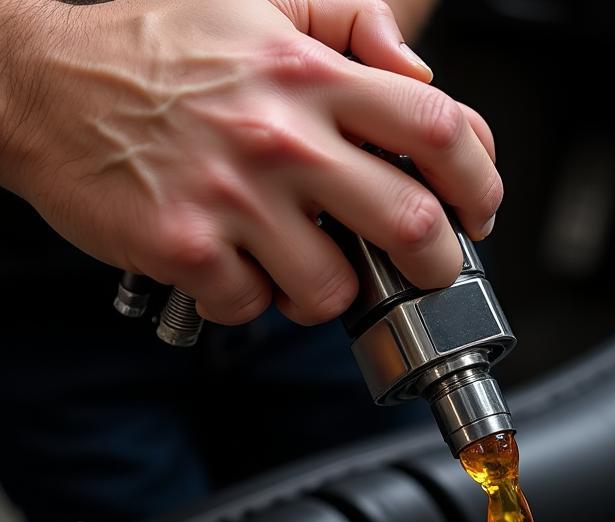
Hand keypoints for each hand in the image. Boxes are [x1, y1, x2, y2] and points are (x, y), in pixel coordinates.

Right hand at [0, 0, 500, 325]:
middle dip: (436, 263)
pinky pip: (252, 308)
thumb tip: (419, 78)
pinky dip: (252, 302)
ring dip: (330, 292)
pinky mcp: (185, 248)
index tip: (477, 210)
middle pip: (410, 224)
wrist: (39, 79)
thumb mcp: (261, 4)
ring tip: (304, 267)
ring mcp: (231, 198)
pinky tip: (234, 267)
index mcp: (309, 74)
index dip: (479, 180)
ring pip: (332, 289)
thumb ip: (352, 28)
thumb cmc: (156, 46)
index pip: (437, 128)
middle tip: (426, 268)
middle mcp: (280, 136)